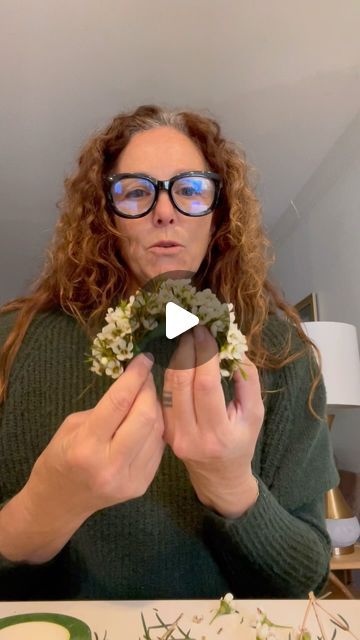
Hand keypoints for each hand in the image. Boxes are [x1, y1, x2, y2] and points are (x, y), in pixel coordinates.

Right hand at [22, 353, 164, 533]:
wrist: (59, 502)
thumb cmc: (60, 457)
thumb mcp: (73, 426)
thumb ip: (105, 408)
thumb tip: (134, 384)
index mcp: (86, 447)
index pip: (118, 403)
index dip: (135, 377)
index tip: (145, 358)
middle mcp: (110, 465)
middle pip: (145, 418)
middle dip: (149, 390)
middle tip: (146, 376)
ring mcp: (130, 479)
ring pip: (156, 432)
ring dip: (155, 408)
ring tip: (146, 395)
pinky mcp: (142, 485)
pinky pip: (157, 448)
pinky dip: (155, 428)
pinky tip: (147, 419)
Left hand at [162, 325, 263, 517]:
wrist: (218, 475)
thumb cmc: (241, 441)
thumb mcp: (254, 414)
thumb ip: (248, 381)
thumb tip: (234, 347)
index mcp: (219, 434)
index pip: (207, 386)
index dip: (204, 356)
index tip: (205, 332)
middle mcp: (191, 436)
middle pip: (183, 384)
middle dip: (186, 351)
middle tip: (191, 329)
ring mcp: (173, 435)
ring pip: (169, 388)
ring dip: (175, 359)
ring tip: (184, 338)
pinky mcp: (163, 431)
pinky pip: (163, 396)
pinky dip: (169, 373)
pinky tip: (177, 358)